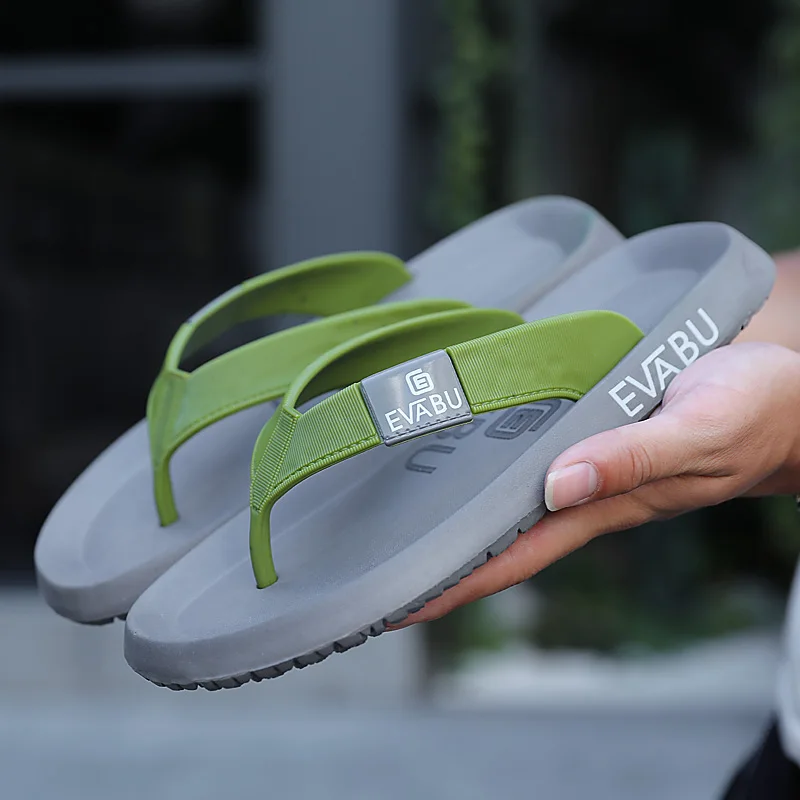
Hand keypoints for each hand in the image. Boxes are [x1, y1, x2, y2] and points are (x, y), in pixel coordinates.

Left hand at [397, 342, 799, 625]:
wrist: (790, 397)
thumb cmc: (753, 413)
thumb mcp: (698, 431)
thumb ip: (634, 457)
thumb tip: (560, 484)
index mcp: (604, 504)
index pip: (513, 556)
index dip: (454, 583)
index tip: (395, 607)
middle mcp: (584, 493)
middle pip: (497, 538)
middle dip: (438, 562)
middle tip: (372, 572)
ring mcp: (586, 467)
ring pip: (507, 502)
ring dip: (456, 518)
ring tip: (397, 525)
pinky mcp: (593, 434)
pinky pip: (528, 460)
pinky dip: (490, 470)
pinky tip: (461, 462)